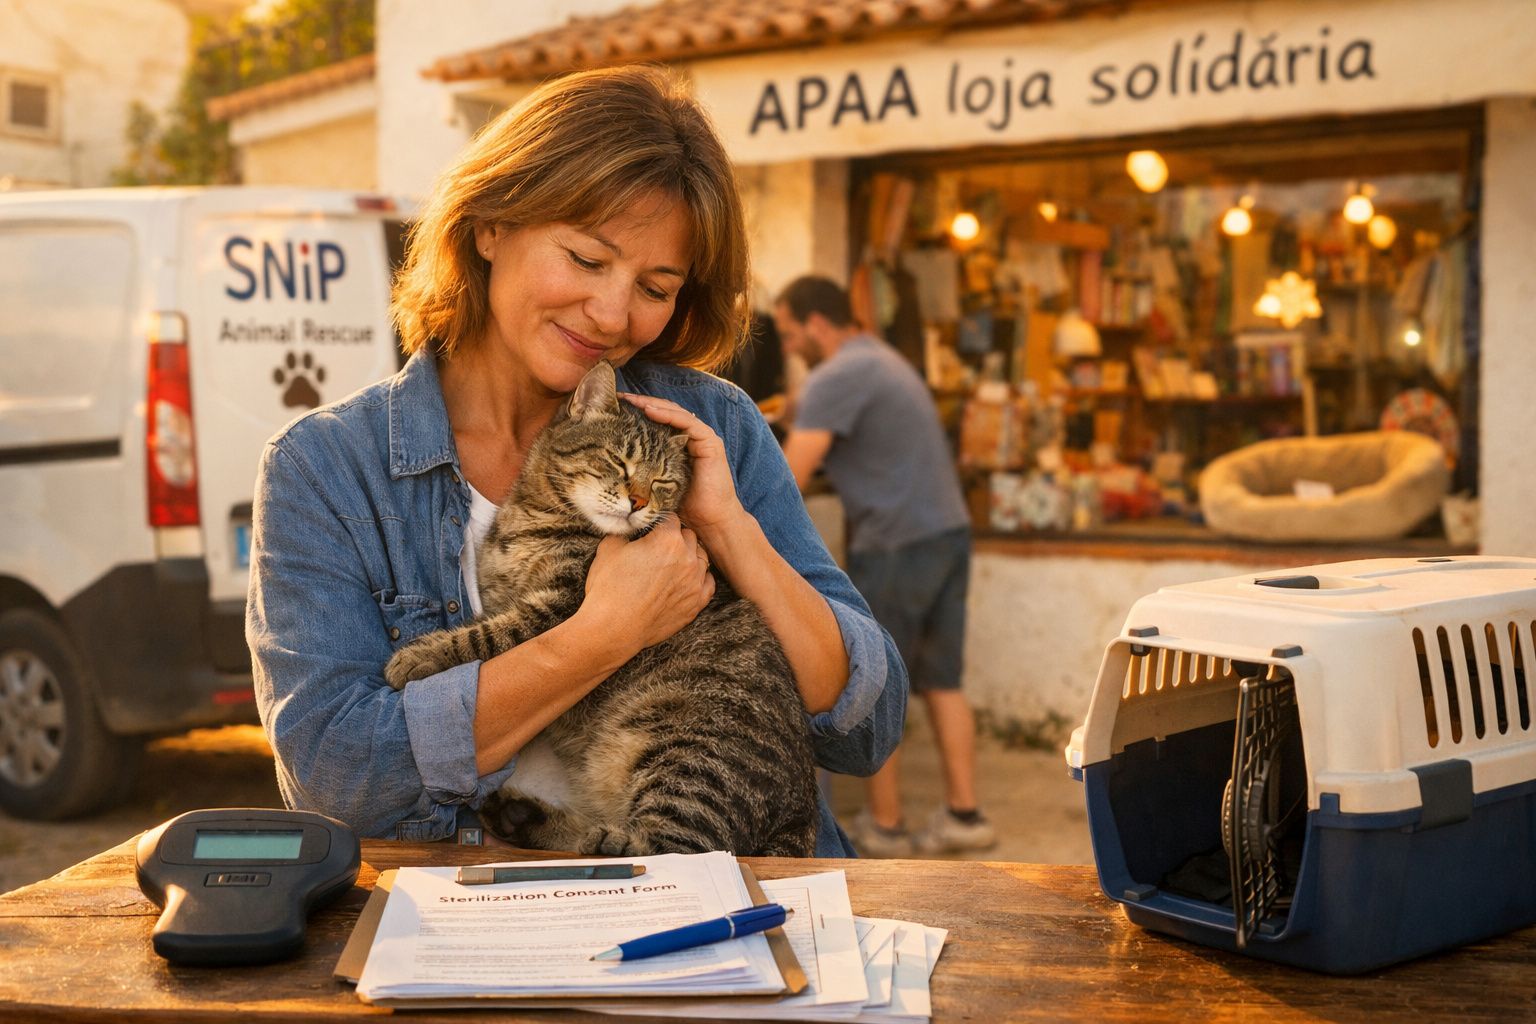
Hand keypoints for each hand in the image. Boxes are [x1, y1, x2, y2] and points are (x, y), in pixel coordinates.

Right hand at [580, 519, 713, 654]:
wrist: (613, 629)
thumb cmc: (608, 588)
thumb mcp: (609, 547)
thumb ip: (625, 532)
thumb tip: (631, 528)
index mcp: (667, 539)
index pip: (670, 518)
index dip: (658, 522)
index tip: (651, 528)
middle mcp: (687, 558)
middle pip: (688, 536)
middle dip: (675, 537)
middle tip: (659, 546)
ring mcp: (695, 582)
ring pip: (701, 557)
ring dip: (689, 556)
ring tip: (672, 563)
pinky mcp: (696, 603)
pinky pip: (708, 582)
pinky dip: (699, 578)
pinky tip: (687, 579)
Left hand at [621, 393, 747, 538]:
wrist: (709, 523)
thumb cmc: (682, 508)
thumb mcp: (653, 485)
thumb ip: (640, 470)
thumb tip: (607, 465)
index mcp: (677, 445)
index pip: (656, 420)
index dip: (636, 412)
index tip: (613, 408)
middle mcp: (690, 438)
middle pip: (664, 411)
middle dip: (641, 403)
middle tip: (619, 397)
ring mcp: (702, 438)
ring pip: (675, 412)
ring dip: (652, 404)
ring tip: (631, 400)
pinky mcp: (710, 443)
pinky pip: (687, 422)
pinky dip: (668, 415)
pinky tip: (650, 411)